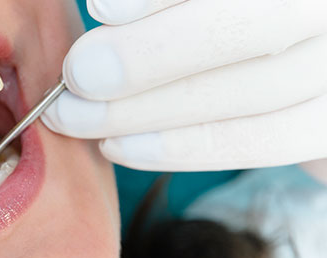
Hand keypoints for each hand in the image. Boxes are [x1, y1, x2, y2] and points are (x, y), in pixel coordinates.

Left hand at [43, 0, 326, 170]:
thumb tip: (99, 8)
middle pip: (261, 25)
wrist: (275, 62)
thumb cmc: (214, 22)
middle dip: (152, 55)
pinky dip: (183, 148)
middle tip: (78, 74)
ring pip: (257, 91)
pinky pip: (265, 142)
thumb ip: (160, 6)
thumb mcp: (188, 8)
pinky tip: (118, 146)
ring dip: (150, 111)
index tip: (99, 7)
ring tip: (77, 117)